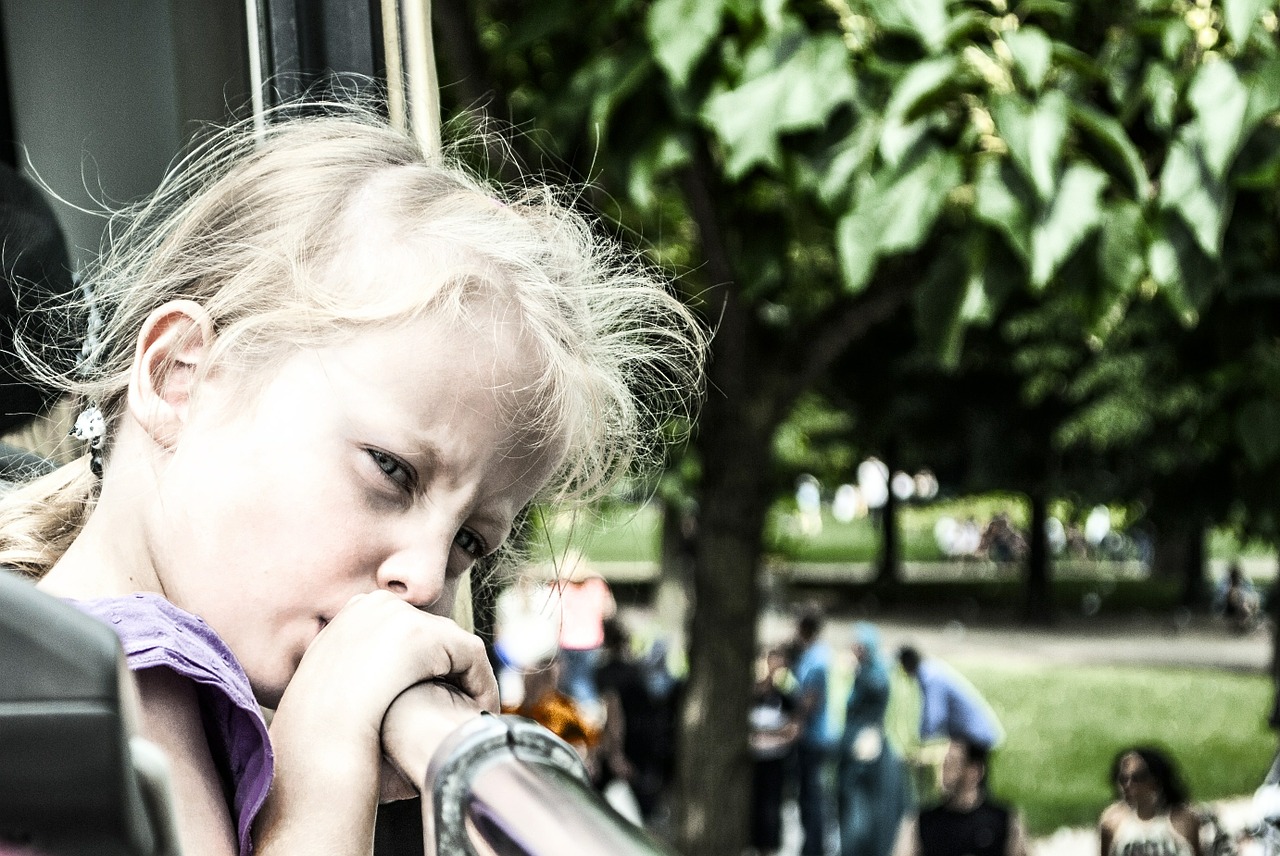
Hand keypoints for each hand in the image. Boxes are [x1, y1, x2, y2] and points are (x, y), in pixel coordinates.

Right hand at [257, 592, 498, 845]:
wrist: (318, 734)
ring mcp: (402, 617)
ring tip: (468, 711)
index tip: (426, 693)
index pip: (399, 628)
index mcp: (350, 615)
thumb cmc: (316, 725)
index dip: (417, 663)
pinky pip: (471, 656)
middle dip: (442, 667)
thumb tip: (361, 687)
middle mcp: (375, 606)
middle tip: (455, 702)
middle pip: (428, 632)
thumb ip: (348, 676)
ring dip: (464, 678)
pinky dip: (482, 684)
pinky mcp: (430, 636)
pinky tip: (480, 712)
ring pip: (452, 644)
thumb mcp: (327, 687)